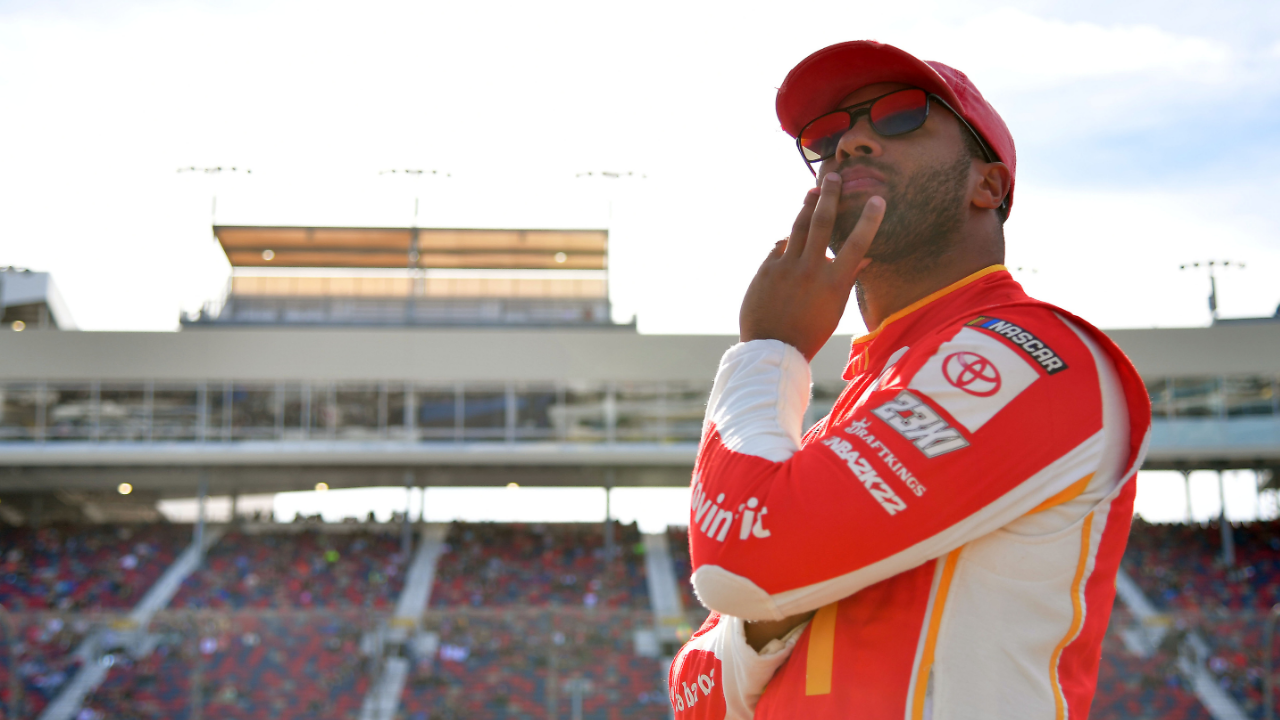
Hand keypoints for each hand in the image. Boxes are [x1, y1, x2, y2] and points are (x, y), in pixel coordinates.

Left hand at [739, 173, 885, 360]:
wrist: (772, 349)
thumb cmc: (809, 332)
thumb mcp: (835, 310)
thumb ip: (846, 280)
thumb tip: (863, 258)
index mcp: (834, 282)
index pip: (856, 244)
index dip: (869, 220)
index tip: (878, 200)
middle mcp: (810, 269)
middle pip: (822, 223)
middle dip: (830, 196)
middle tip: (834, 177)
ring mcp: (786, 267)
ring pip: (798, 227)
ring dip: (807, 206)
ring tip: (814, 191)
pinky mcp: (766, 269)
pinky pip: (780, 247)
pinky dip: (787, 242)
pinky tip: (791, 240)